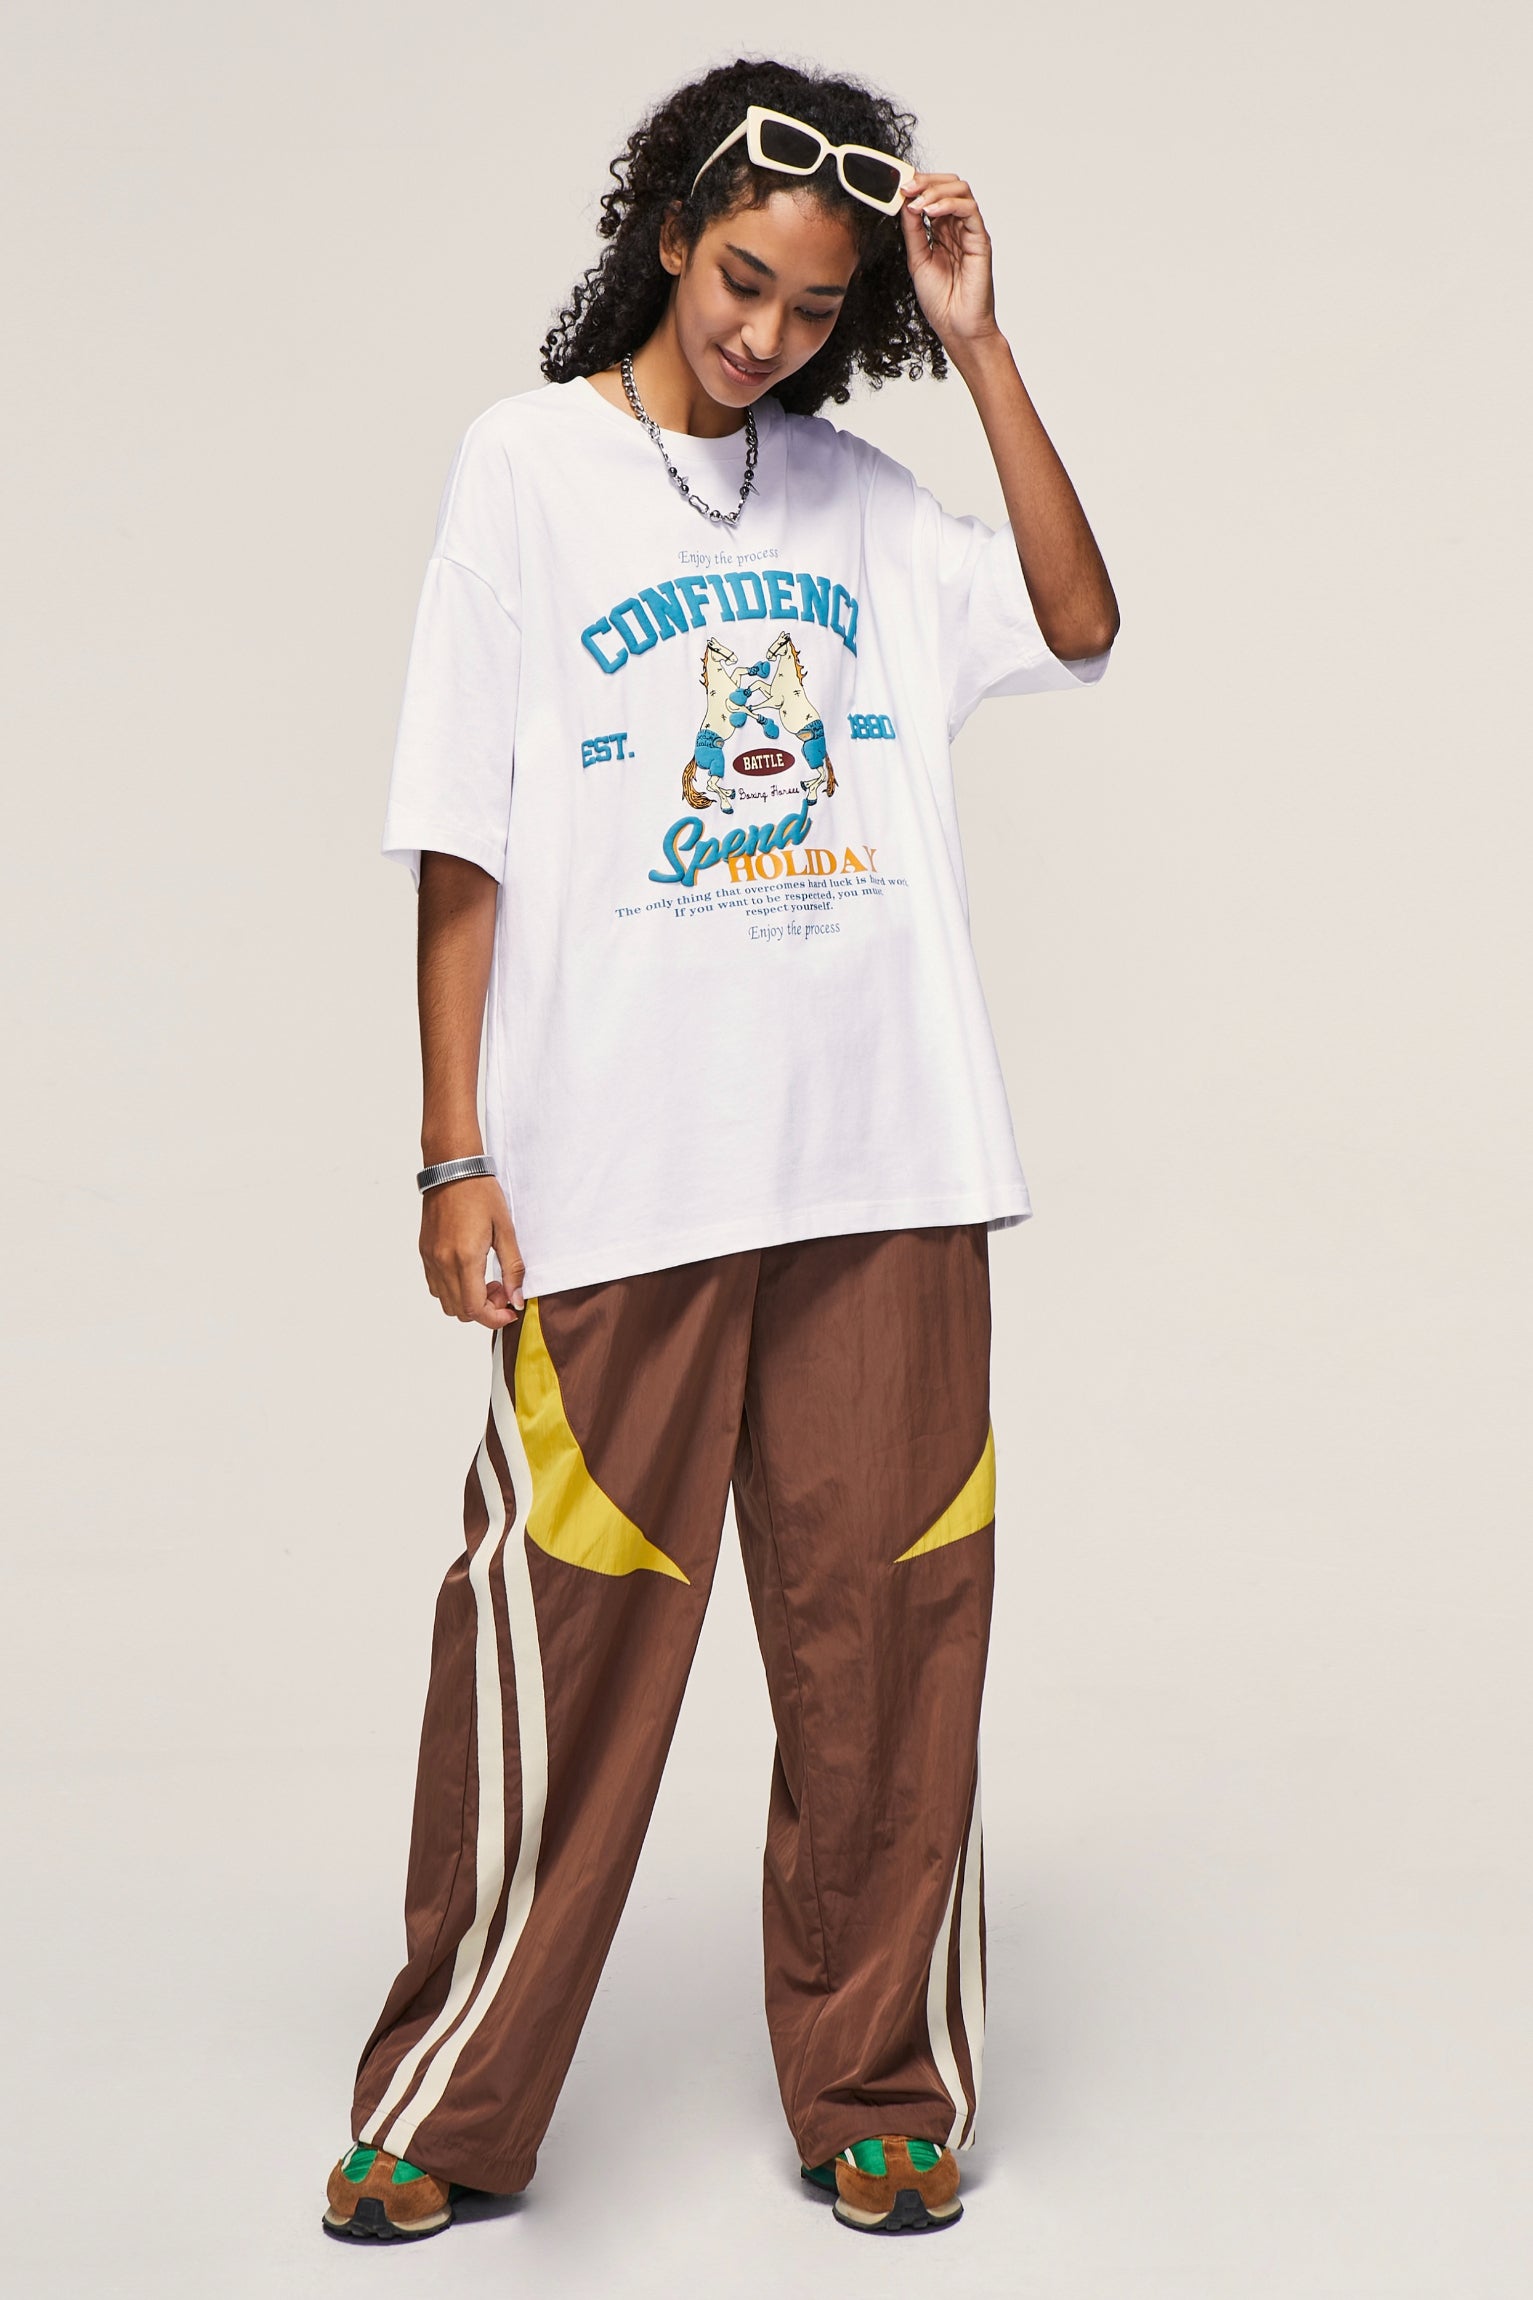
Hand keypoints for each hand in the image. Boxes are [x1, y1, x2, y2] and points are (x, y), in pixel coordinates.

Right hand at [419, 1175, 525, 1327]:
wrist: (453, 1170)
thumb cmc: (481, 1194)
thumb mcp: (506, 1231)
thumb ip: (513, 1269)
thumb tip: (516, 1298)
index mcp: (464, 1258)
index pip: (475, 1308)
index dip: (495, 1318)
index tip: (510, 1310)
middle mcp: (442, 1262)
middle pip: (460, 1311)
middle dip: (484, 1310)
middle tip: (502, 1289)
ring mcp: (430, 1259)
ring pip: (446, 1302)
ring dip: (468, 1301)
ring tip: (486, 1279)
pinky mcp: (425, 1252)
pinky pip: (436, 1286)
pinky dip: (453, 1290)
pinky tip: (469, 1271)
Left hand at [899, 171, 999, 351]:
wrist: (955, 327)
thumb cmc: (940, 301)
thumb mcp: (917, 259)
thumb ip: (912, 231)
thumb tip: (905, 202)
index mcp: (942, 231)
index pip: (934, 194)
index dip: (917, 185)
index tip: (897, 186)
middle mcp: (958, 227)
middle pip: (949, 186)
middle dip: (926, 181)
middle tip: (905, 189)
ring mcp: (970, 232)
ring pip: (960, 191)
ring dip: (935, 190)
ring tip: (916, 203)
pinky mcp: (980, 240)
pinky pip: (969, 210)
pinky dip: (949, 204)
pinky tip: (930, 212)